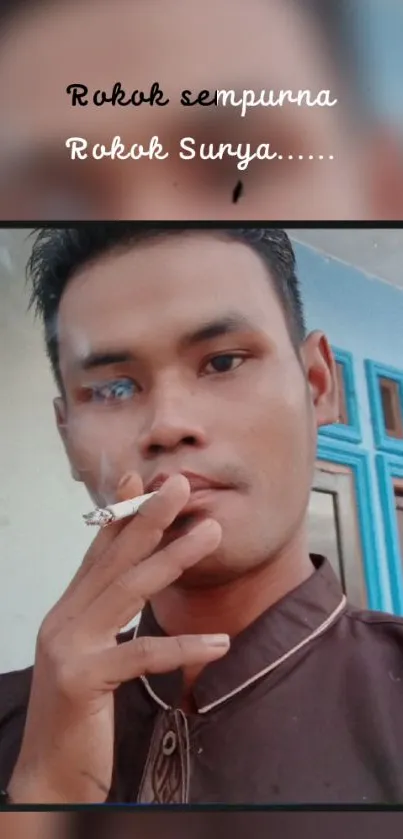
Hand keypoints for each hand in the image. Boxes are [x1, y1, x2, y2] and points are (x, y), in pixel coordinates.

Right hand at [8, 474, 227, 803]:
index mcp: (68, 612)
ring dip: (173, 558)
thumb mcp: (93, 657)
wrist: (49, 775)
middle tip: (180, 485)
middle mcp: (64, 620)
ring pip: (128, 591)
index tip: (141, 478)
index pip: (98, 553)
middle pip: (114, 559)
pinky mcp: (81, 679)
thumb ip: (109, 622)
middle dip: (149, 517)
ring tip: (209, 533)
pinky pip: (140, 654)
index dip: (121, 514)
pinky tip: (220, 641)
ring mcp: (68, 647)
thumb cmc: (77, 716)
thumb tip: (138, 591)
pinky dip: (184, 646)